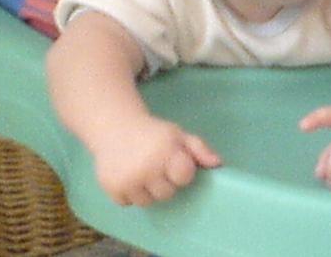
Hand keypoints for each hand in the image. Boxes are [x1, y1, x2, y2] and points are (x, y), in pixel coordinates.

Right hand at [91, 115, 221, 206]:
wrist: (115, 126)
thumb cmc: (153, 133)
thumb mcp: (178, 135)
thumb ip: (200, 149)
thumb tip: (218, 164)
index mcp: (165, 150)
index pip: (184, 176)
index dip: (182, 172)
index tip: (175, 163)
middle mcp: (146, 166)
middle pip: (167, 194)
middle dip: (165, 182)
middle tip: (156, 166)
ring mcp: (127, 179)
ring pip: (147, 202)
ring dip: (146, 191)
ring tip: (142, 172)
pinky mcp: (111, 188)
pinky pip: (128, 203)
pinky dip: (129, 193)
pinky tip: (128, 176)